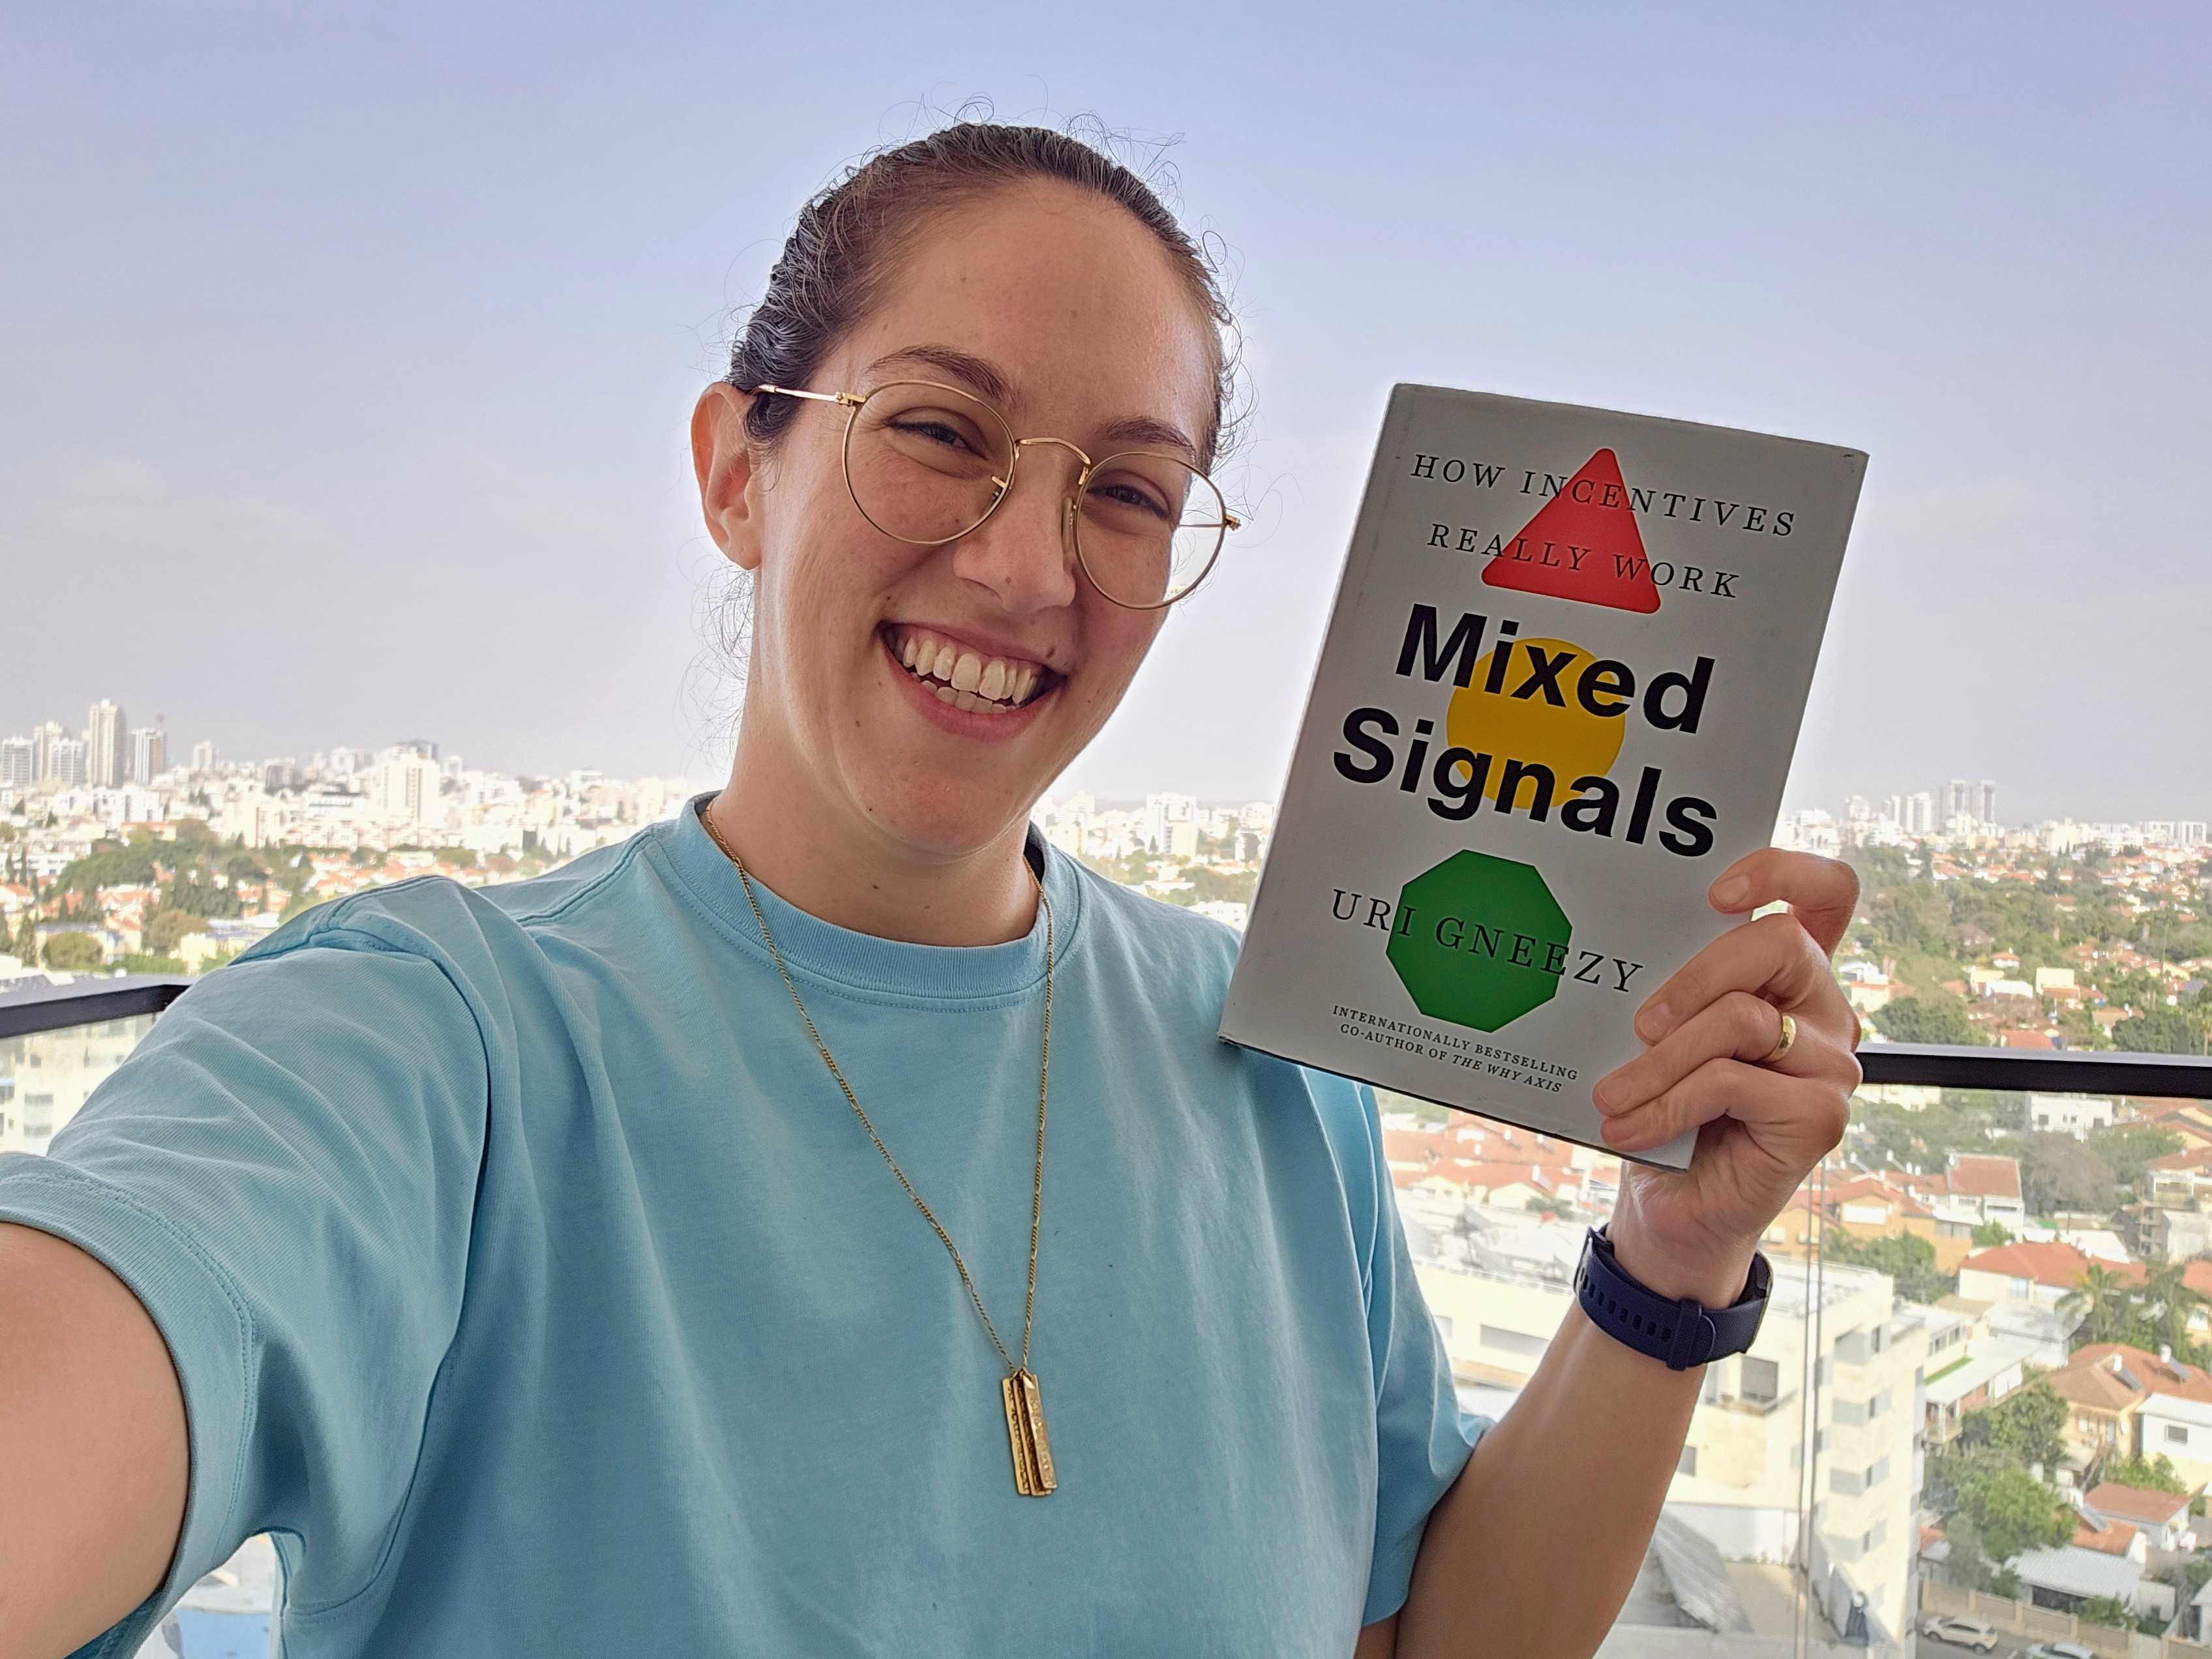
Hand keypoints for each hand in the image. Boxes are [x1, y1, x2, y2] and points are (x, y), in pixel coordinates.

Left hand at [1588, 848, 1862, 1305]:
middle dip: (1696, 974)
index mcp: (1793, 976)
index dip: (1781, 872)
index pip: (1827, 892)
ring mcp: (1832, 1064)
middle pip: (1781, 942)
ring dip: (1660, 1060)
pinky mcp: (1821, 1116)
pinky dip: (1667, 1103)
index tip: (1714, 894)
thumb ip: (1674, 990)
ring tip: (1611, 1094)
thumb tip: (1617, 951)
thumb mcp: (1666, 1037)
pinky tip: (1628, 1126)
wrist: (1679, 1212)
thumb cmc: (1669, 1112)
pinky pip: (1732, 1082)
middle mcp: (1826, 1010)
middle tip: (1639, 1022)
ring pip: (1742, 1020)